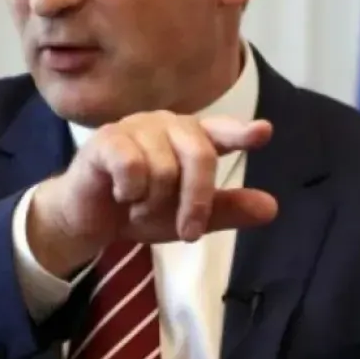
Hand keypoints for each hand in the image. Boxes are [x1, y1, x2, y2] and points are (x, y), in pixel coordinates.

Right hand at [27, 111, 277, 276]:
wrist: (88, 220)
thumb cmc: (140, 209)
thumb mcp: (187, 216)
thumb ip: (227, 209)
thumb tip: (271, 207)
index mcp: (190, 138)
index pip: (220, 131)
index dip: (241, 132)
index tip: (263, 132)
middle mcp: (166, 125)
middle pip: (199, 155)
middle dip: (196, 200)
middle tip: (188, 233)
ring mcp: (135, 128)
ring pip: (164, 168)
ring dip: (152, 203)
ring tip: (138, 206)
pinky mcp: (107, 140)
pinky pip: (132, 167)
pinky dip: (129, 191)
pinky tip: (119, 194)